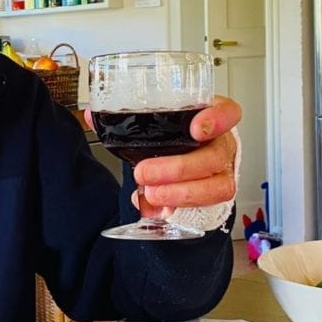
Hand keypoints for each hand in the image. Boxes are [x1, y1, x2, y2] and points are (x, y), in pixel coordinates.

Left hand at [86, 95, 240, 216]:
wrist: (187, 163)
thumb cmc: (176, 138)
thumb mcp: (157, 123)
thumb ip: (127, 118)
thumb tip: (93, 116)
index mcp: (211, 118)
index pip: (228, 112)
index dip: (217, 120)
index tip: (196, 129)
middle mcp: (222, 145)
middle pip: (215, 156)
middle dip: (179, 167)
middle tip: (144, 172)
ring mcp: (222, 173)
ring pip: (216, 187)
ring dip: (180, 193)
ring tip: (150, 194)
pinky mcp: (214, 197)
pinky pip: (205, 208)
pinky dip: (176, 208)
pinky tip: (155, 209)